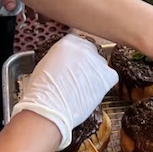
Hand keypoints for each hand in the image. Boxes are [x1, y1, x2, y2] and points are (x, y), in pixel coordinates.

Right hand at [11, 34, 117, 149]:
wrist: (49, 108)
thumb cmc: (42, 92)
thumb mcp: (45, 64)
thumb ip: (59, 57)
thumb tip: (65, 61)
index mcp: (67, 42)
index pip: (77, 42)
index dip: (75, 55)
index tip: (74, 63)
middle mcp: (84, 47)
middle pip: (90, 52)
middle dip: (86, 64)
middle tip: (79, 78)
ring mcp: (97, 61)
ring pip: (101, 65)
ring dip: (95, 74)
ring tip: (84, 89)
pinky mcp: (106, 76)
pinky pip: (111, 77)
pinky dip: (104, 84)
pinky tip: (93, 93)